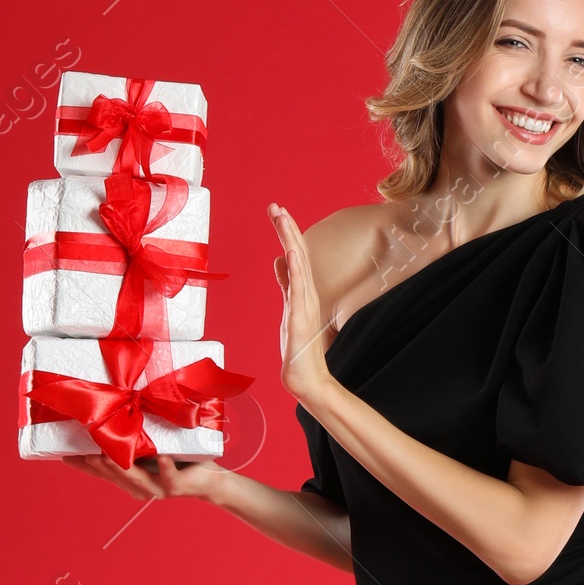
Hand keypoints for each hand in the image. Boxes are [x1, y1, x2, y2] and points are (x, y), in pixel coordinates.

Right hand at [63, 452, 229, 502]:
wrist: (208, 479)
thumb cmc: (176, 460)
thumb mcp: (149, 450)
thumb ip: (132, 441)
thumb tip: (113, 416)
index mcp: (130, 479)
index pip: (101, 473)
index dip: (82, 466)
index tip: (62, 455)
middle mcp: (139, 487)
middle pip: (114, 476)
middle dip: (98, 465)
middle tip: (81, 454)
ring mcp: (157, 488)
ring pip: (134, 478)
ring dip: (120, 467)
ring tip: (105, 455)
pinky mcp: (175, 486)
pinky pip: (168, 475)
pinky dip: (164, 467)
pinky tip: (161, 458)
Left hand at [270, 203, 331, 402]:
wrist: (307, 378)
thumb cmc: (299, 348)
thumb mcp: (289, 309)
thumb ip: (286, 284)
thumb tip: (277, 261)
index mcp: (302, 291)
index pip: (294, 255)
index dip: (287, 232)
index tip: (278, 211)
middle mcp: (306, 293)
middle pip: (297, 253)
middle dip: (286, 228)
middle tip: (276, 206)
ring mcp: (304, 304)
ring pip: (298, 265)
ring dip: (290, 240)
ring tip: (283, 219)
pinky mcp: (301, 318)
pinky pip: (298, 289)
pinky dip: (295, 269)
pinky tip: (290, 253)